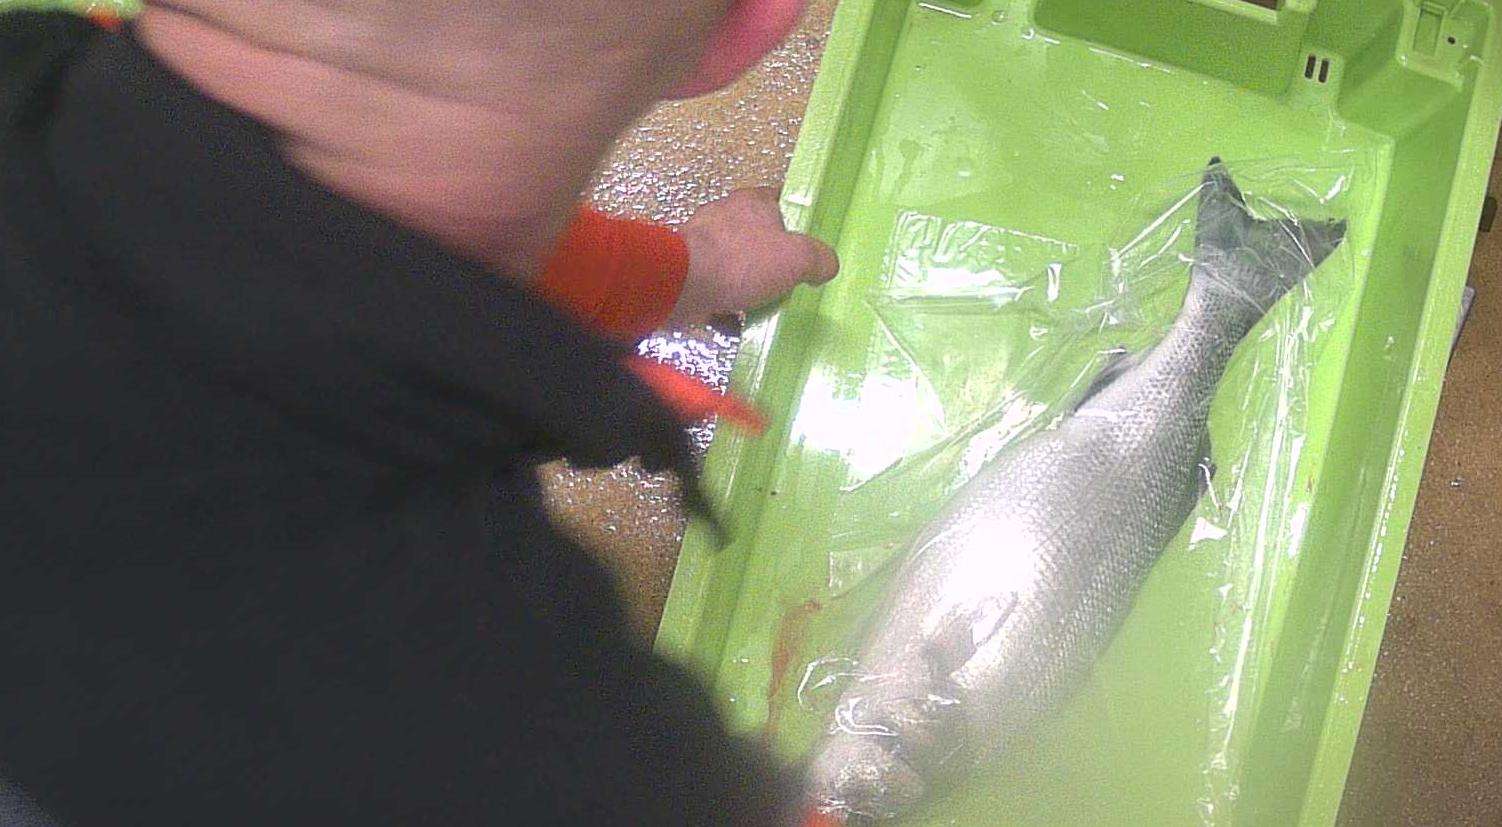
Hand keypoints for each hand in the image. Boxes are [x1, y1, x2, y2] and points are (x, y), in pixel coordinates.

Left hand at [671, 188, 839, 323]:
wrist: (683, 285)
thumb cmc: (743, 262)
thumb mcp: (798, 258)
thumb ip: (819, 259)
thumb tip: (826, 265)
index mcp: (751, 202)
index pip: (778, 199)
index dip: (793, 218)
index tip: (803, 243)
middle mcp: (723, 214)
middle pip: (754, 233)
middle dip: (768, 257)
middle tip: (783, 280)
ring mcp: (700, 242)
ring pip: (732, 260)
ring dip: (744, 281)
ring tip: (759, 305)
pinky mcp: (685, 269)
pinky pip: (712, 285)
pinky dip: (723, 302)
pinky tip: (733, 321)